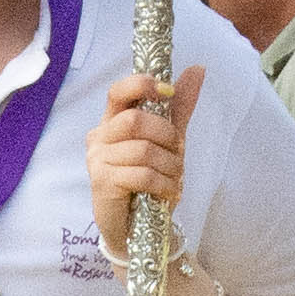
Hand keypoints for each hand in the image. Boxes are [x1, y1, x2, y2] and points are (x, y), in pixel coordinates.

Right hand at [85, 69, 198, 246]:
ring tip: (173, 179)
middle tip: (177, 153)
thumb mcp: (169, 141)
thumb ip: (178, 107)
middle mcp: (99, 137)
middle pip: (135, 120)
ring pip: (144, 150)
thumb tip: (197, 68)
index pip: (119, 91)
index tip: (168, 92)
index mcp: (113, 121)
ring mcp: (97, 160)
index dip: (143, 85)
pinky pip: (142, 174)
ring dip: (170, 166)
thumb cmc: (149, 180)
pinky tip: (167, 192)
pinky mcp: (101, 182)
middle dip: (167, 136)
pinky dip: (164, 184)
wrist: (137, 226)